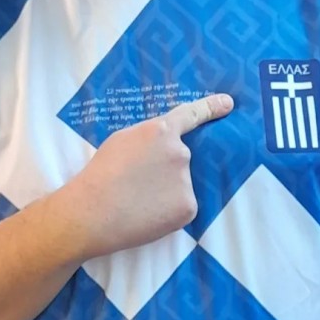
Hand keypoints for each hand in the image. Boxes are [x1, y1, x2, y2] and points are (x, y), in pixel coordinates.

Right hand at [68, 93, 233, 259]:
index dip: (211, 107)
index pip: (192, 115)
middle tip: (135, 185)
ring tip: (136, 202)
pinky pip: (182, 207)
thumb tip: (163, 146)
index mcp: (161, 131)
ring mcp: (186, 180)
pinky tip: (146, 215)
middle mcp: (181, 152)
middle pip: (178, 159)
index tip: (228, 103)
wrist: (91, 212)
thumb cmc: (99, 175)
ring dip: (164, 192)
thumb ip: (148, 139)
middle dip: (162, 171)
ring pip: (179, 185)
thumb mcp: (121, 141)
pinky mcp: (188, 207)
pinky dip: (167, 212)